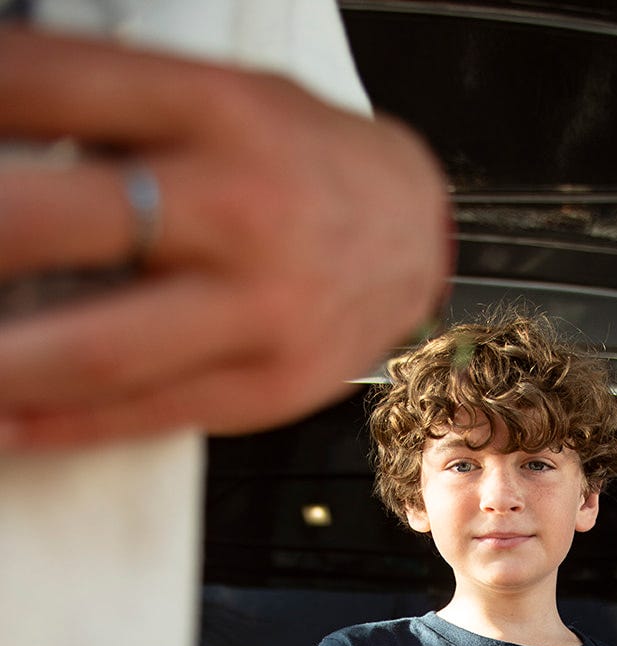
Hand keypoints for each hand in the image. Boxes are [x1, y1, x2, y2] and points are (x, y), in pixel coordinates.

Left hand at [0, 28, 450, 448]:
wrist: (411, 234)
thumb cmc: (298, 164)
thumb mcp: (217, 99)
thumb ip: (117, 117)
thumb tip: (5, 154)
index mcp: (215, 110)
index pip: (53, 86)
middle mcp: (237, 207)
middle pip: (61, 223)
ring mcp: (254, 308)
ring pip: (96, 348)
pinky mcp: (263, 385)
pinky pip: (143, 413)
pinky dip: (55, 423)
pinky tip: (2, 419)